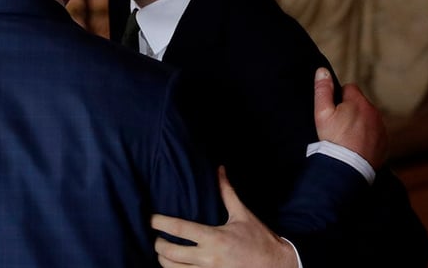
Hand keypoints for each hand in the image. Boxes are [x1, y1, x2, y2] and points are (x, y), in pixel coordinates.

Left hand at [151, 166, 297, 267]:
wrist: (276, 265)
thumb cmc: (259, 238)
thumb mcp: (242, 214)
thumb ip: (227, 192)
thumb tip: (220, 169)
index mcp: (214, 238)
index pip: (179, 229)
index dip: (160, 223)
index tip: (150, 219)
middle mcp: (209, 258)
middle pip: (170, 253)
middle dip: (158, 245)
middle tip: (157, 238)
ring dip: (164, 261)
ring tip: (163, 253)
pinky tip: (176, 265)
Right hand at [313, 68, 387, 167]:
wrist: (348, 168)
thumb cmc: (333, 139)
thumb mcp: (322, 113)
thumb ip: (322, 90)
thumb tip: (322, 70)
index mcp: (359, 102)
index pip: (350, 88)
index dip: (339, 98)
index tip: (334, 111)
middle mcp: (374, 112)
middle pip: (360, 104)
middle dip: (351, 110)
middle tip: (339, 126)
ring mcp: (381, 128)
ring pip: (369, 118)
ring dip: (360, 123)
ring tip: (347, 137)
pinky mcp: (384, 142)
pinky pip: (375, 133)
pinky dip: (367, 137)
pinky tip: (356, 146)